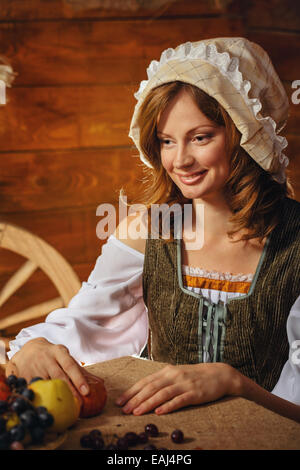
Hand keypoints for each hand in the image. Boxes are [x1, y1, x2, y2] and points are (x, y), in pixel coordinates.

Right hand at [5, 337, 91, 403]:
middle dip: (69, 390)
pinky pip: (33, 388)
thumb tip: (100, 382)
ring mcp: (35, 367)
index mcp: (59, 352)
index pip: (71, 365)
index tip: (86, 391)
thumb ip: (81, 370)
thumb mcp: (65, 357)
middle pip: (59, 376)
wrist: (29, 349)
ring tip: (64, 407)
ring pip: (46, 383)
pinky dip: (39, 397)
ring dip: (54, 395)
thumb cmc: (52, 355)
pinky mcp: (24, 375)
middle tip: (79, 404)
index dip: (79, 378)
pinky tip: (45, 406)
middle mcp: (47, 359)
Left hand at [115, 362, 240, 414]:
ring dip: (147, 403)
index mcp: (167, 371)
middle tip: (123, 410)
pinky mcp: (194, 393)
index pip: (145, 381)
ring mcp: (184, 384)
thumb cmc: (195, 376)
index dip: (132, 391)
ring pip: (162, 394)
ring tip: (136, 412)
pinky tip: (159, 412)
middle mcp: (174, 375)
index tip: (120, 401)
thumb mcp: (177, 374)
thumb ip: (163, 381)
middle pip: (151, 387)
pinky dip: (168, 406)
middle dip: (135, 399)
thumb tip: (144, 390)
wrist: (219, 374)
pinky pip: (179, 400)